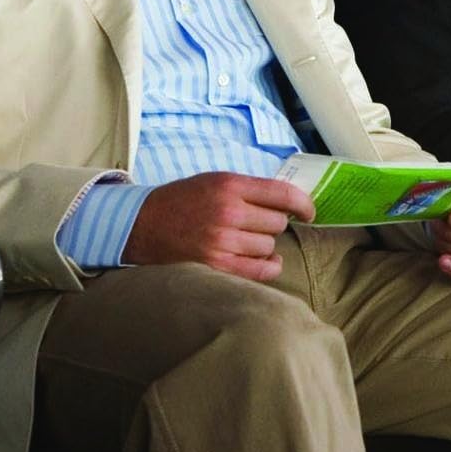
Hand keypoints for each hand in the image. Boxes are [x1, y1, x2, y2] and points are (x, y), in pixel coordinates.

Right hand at [122, 172, 314, 280]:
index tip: (309, 212)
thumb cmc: (181, 202)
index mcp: (229, 186)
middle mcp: (228, 212)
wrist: (140, 226)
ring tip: (246, 240)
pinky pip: (260, 270)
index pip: (283, 193)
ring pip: (269, 246)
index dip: (304, 204)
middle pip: (278, 223)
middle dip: (273, 224)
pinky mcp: (216, 266)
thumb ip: (249, 189)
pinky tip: (269, 261)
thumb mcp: (214, 181)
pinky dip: (269, 266)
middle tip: (257, 224)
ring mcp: (222, 241)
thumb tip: (290, 201)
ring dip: (264, 245)